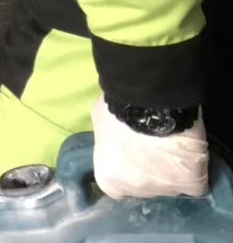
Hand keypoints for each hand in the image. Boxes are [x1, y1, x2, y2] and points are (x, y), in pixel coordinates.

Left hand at [92, 95, 208, 198]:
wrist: (149, 105)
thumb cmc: (117, 110)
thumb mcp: (101, 125)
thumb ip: (107, 142)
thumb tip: (114, 143)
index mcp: (109, 180)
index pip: (119, 182)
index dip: (127, 167)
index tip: (133, 154)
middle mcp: (136, 191)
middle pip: (145, 185)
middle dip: (148, 169)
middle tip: (152, 147)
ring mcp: (165, 190)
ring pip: (170, 185)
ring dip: (171, 170)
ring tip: (171, 146)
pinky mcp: (192, 184)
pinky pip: (196, 184)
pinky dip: (194, 172)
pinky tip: (190, 156)